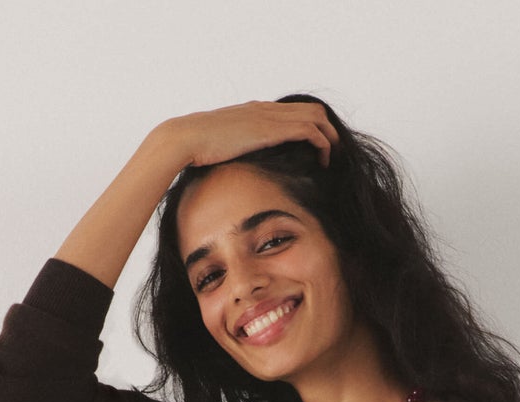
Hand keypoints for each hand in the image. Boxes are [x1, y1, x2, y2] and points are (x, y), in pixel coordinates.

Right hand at [164, 101, 337, 171]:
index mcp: (254, 111)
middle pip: (312, 108)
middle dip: (328, 130)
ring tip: (333, 160)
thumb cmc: (195, 150)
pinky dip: (323, 144)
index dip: (310, 128)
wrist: (186, 138)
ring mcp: (269, 116)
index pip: (292, 111)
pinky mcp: (272, 128)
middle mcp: (265, 108)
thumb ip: (231, 155)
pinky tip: (322, 163)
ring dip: (331, 137)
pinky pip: (311, 130)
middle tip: (333, 155)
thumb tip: (232, 176)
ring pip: (317, 116)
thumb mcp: (219, 150)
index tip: (315, 151)